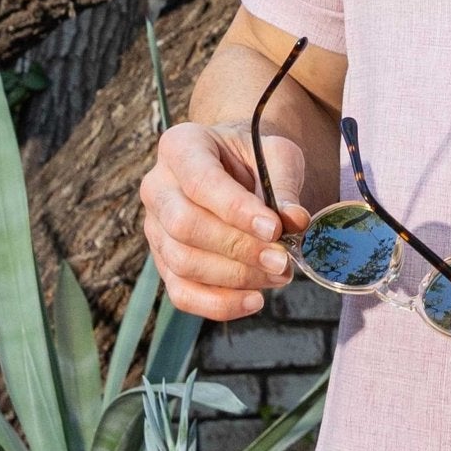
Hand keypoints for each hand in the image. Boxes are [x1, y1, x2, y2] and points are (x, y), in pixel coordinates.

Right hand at [140, 121, 310, 321]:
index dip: (236, 209)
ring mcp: (155, 227)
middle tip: (282, 260)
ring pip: (182, 263)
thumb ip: (284, 184)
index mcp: (181, 146)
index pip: (200, 181)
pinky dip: (218, 304)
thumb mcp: (277, 154)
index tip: (275, 229)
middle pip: (184, 226)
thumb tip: (295, 221)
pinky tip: (255, 300)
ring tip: (278, 274)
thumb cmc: (255, 156)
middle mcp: (157, 186)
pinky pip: (181, 292)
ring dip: (235, 277)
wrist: (237, 167)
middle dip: (238, 248)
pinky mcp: (163, 261)